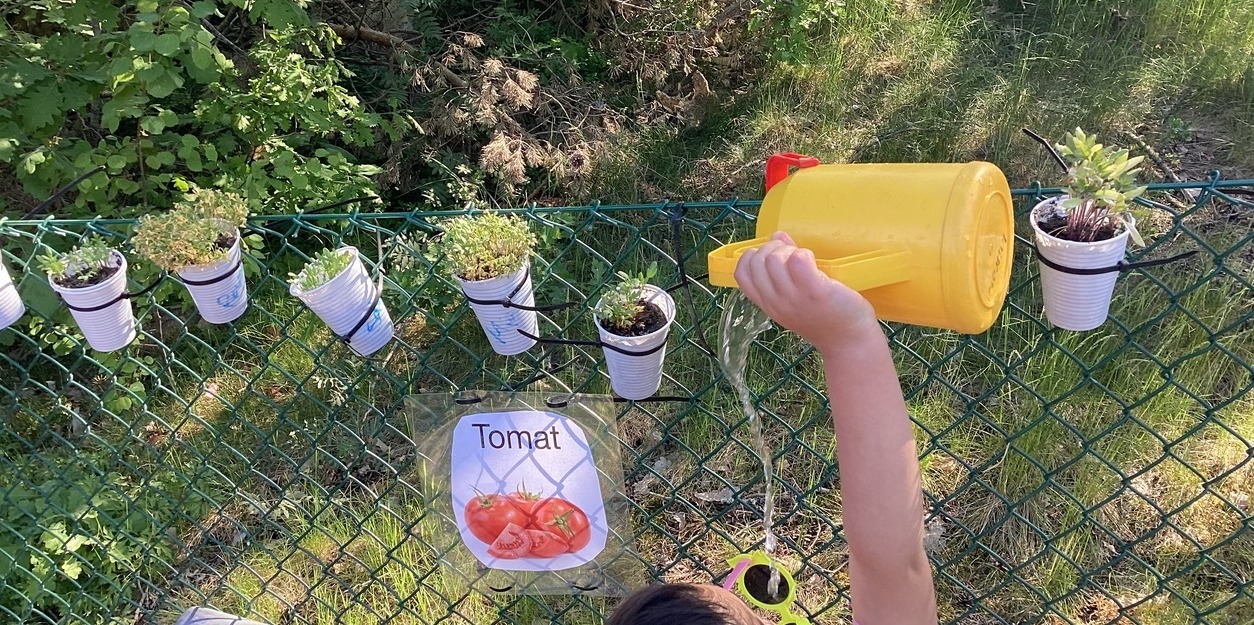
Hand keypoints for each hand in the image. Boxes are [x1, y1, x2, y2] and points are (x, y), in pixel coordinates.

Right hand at [733, 231, 880, 354]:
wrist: (849, 342)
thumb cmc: (825, 317)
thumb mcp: (794, 297)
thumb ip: (781, 269)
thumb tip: (777, 236)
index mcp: (768, 303)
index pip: (741, 273)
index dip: (752, 256)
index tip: (772, 257)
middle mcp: (776, 302)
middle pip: (756, 261)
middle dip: (772, 249)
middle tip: (791, 257)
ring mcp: (794, 297)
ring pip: (774, 259)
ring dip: (790, 251)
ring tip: (805, 261)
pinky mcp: (815, 291)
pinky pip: (798, 261)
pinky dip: (805, 254)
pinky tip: (815, 263)